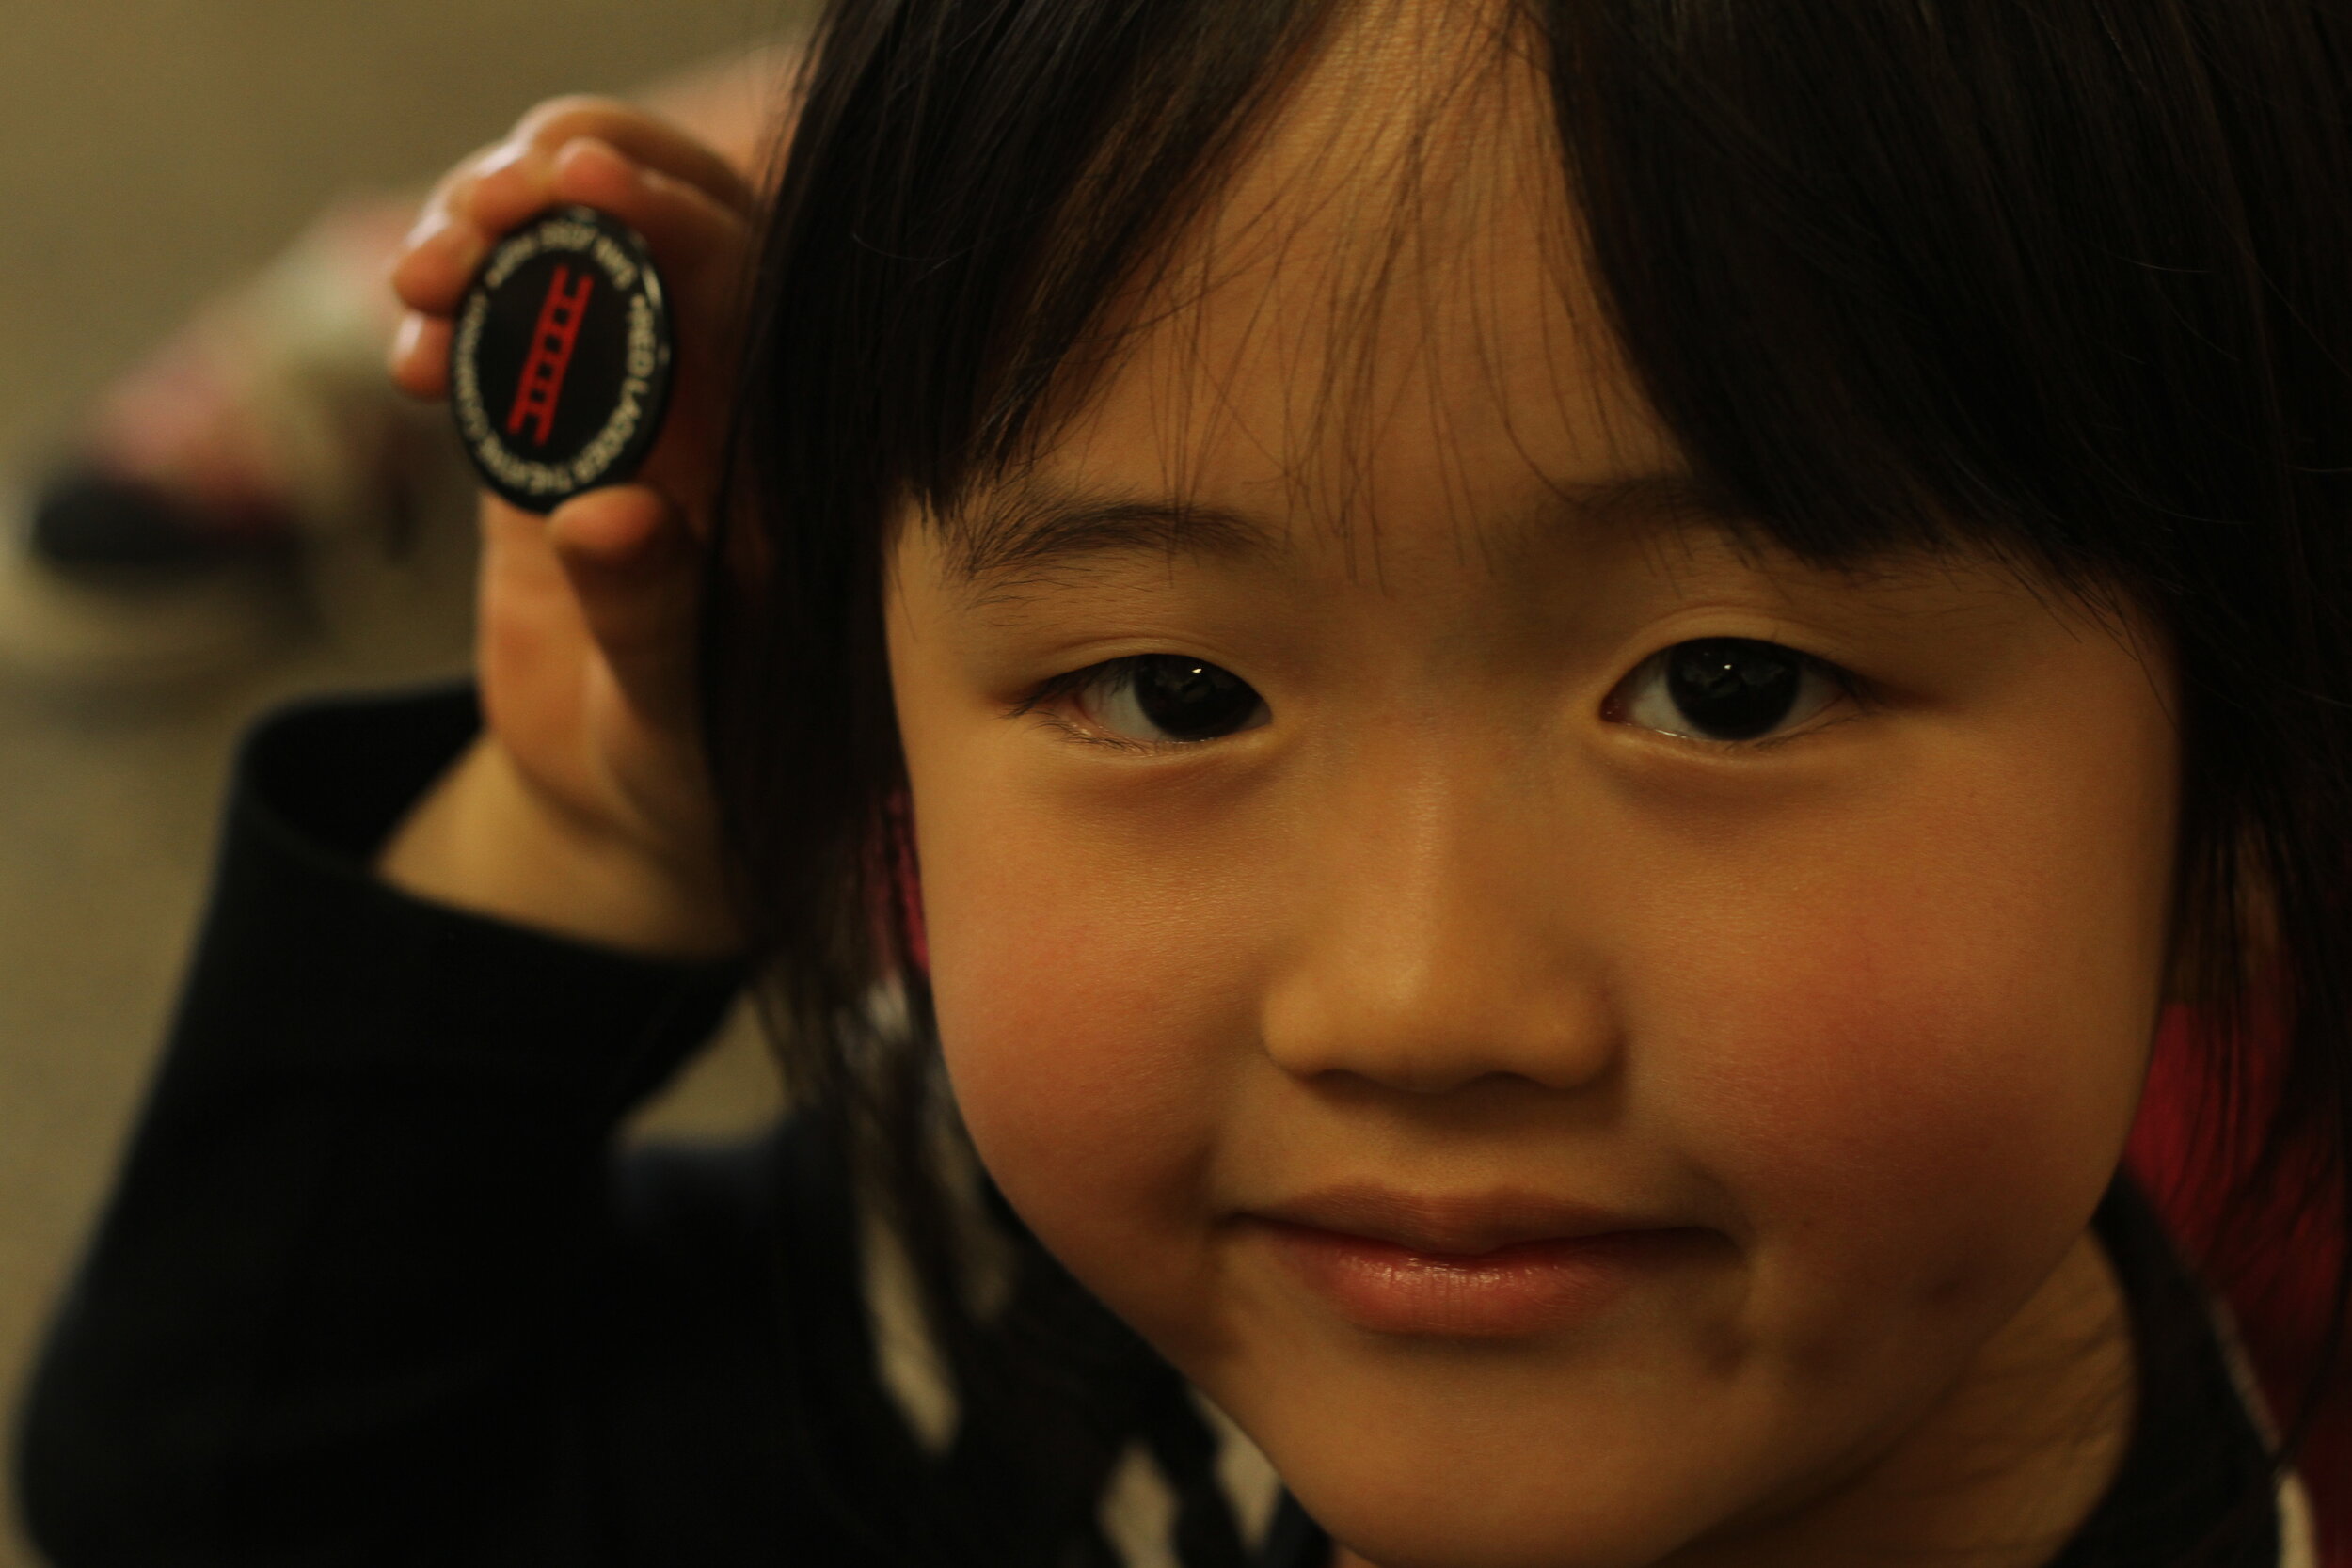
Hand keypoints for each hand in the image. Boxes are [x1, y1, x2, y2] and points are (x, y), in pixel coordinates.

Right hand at [376, 98, 756, 959]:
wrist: (625, 812)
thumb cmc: (690, 778)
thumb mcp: (672, 721)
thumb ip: (651, 618)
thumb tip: (610, 512)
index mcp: (787, 459)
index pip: (753, 289)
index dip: (674, 216)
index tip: (584, 184)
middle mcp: (724, 411)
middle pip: (668, 229)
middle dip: (573, 187)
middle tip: (483, 202)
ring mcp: (634, 410)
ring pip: (576, 260)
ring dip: (494, 232)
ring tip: (419, 272)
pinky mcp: (551, 428)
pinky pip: (504, 330)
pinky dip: (450, 314)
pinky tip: (407, 359)